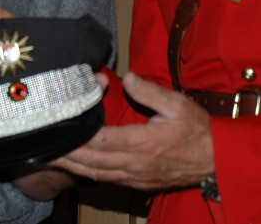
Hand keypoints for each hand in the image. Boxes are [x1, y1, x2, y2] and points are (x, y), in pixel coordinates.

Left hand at [52, 72, 213, 190]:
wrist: (216, 160)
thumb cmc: (197, 130)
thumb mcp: (177, 103)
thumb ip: (149, 91)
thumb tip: (127, 77)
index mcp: (143, 143)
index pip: (102, 140)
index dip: (80, 135)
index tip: (62, 127)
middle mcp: (136, 164)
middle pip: (92, 162)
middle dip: (66, 155)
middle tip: (44, 147)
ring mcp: (137, 177)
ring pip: (97, 175)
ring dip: (73, 167)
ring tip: (52, 158)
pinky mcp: (140, 184)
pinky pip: (108, 180)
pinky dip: (90, 174)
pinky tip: (79, 167)